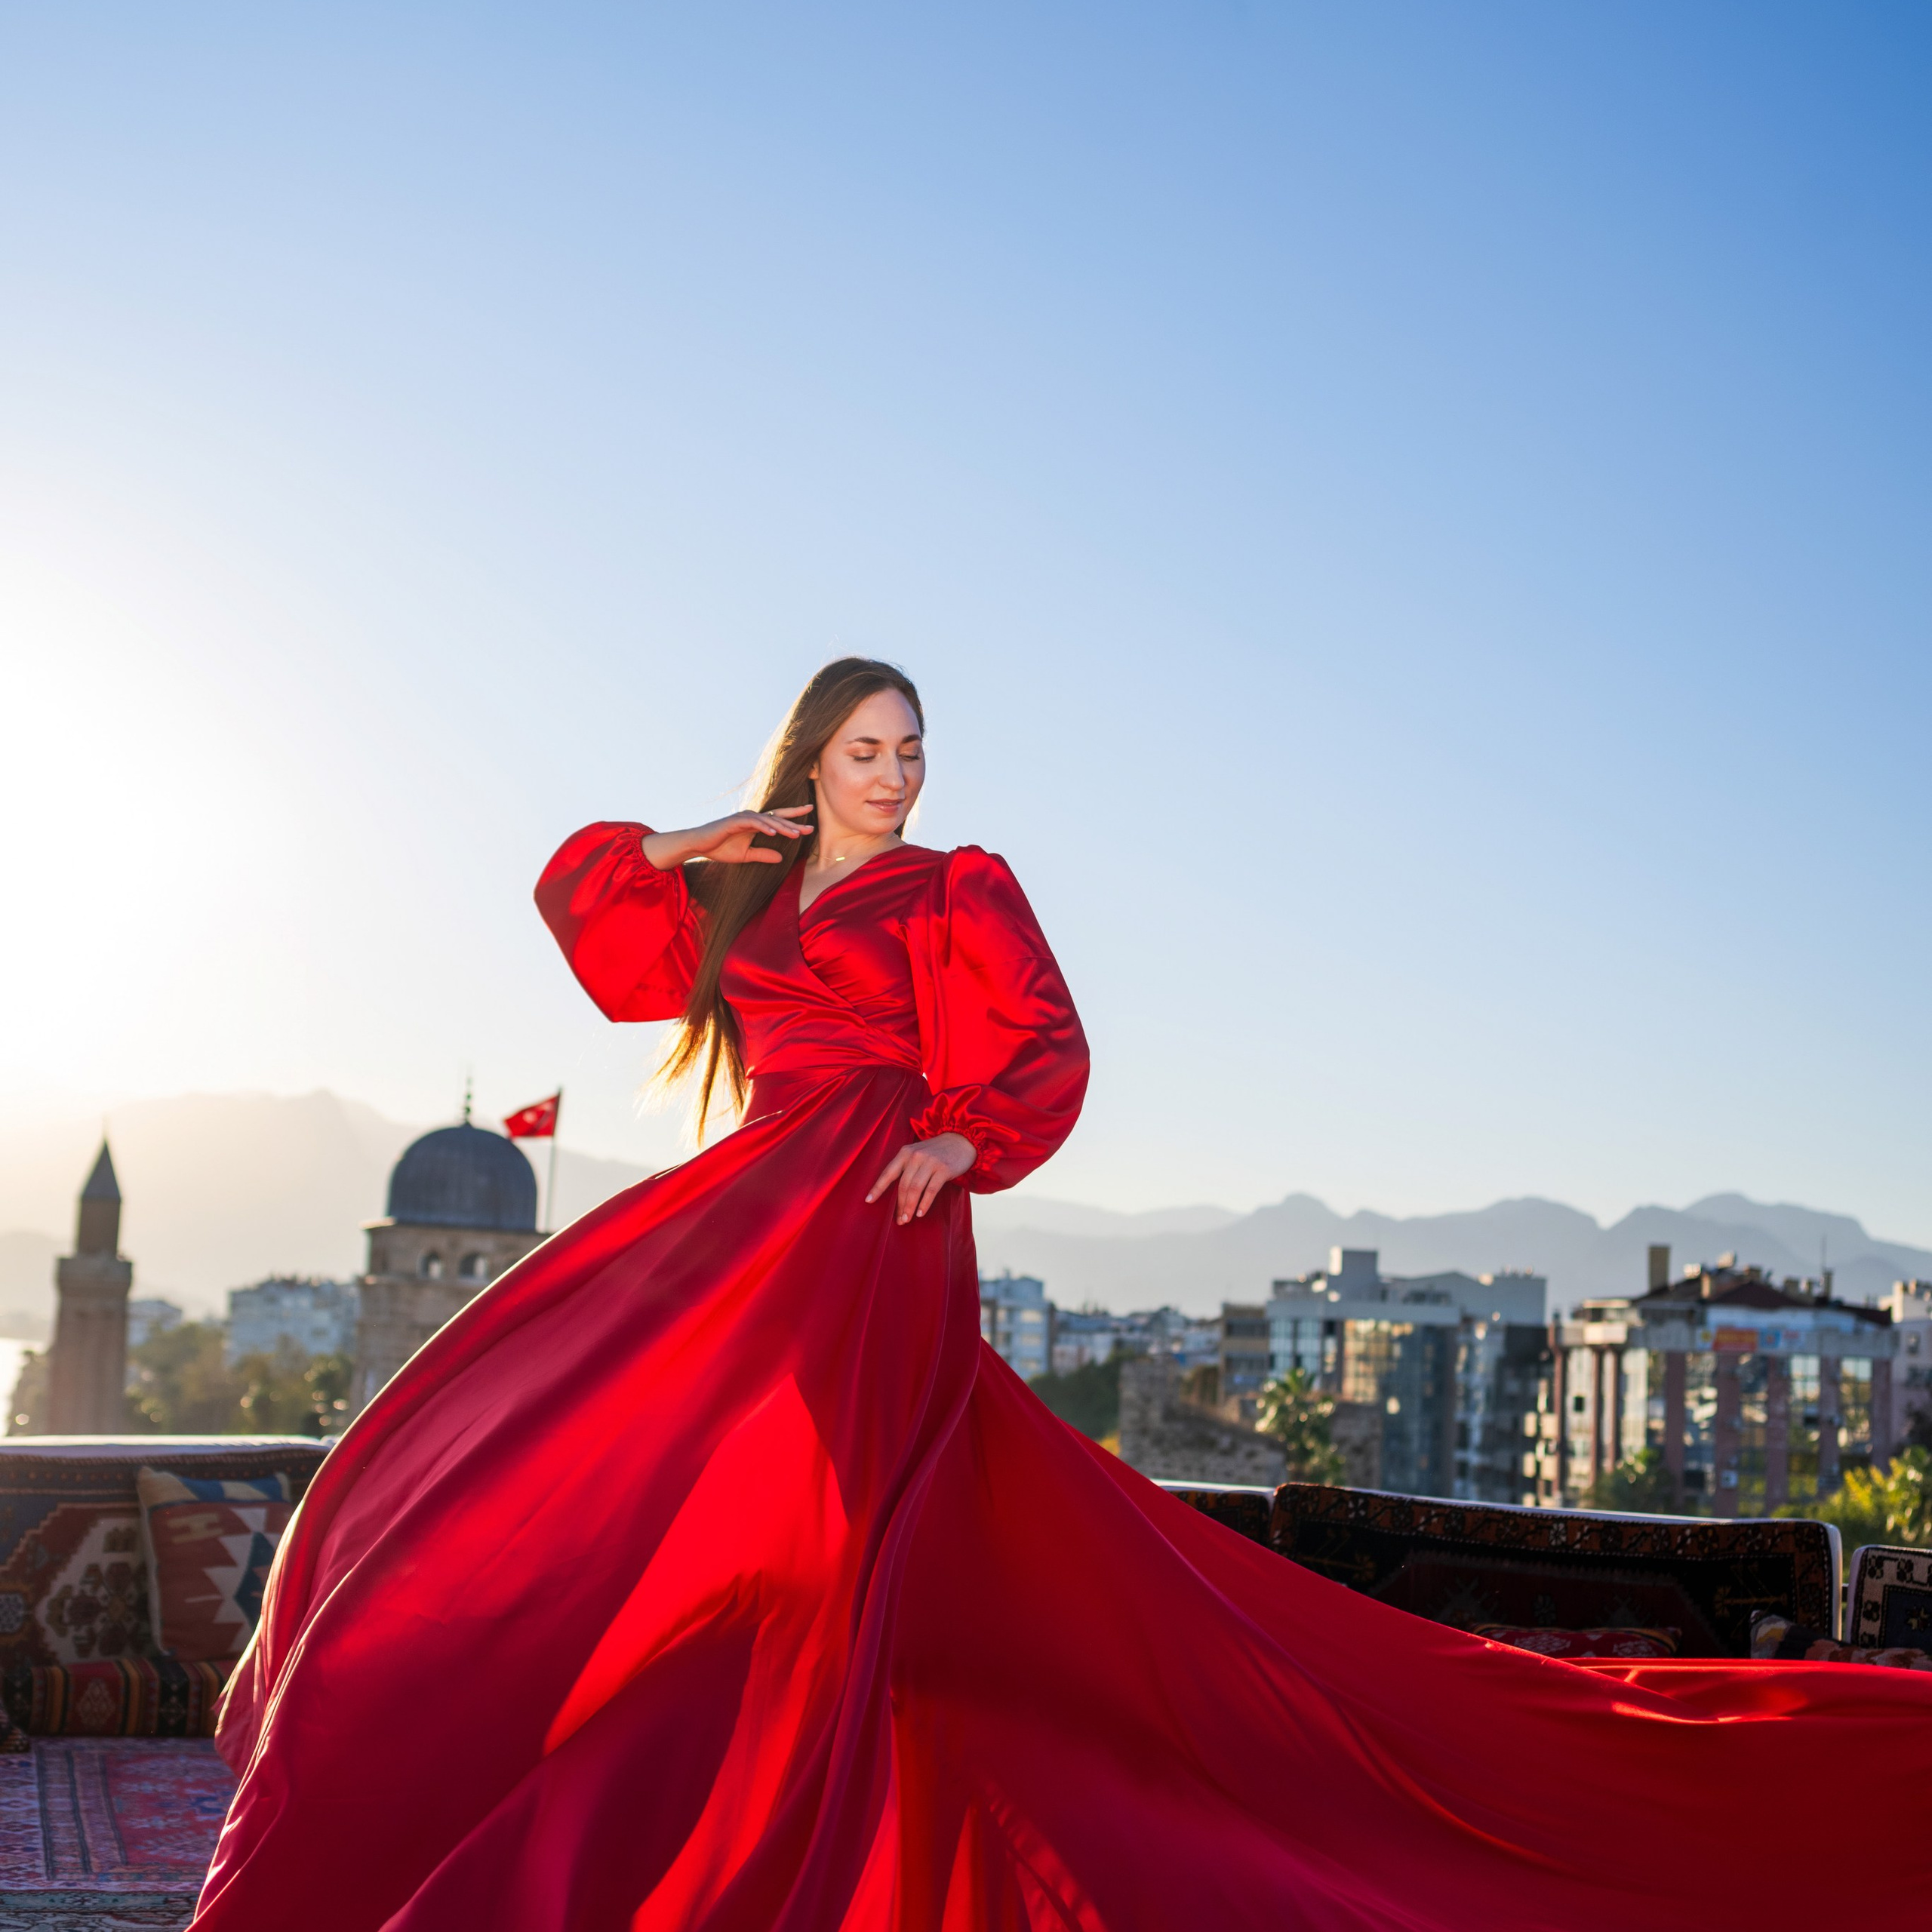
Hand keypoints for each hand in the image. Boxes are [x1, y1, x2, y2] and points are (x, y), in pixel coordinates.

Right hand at [642, 808, 812, 869]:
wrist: (699, 845)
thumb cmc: (720, 848)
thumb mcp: (746, 855)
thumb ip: (763, 855)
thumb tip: (781, 858)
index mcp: (756, 825)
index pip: (778, 820)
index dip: (794, 820)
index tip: (810, 824)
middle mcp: (752, 818)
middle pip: (777, 818)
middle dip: (794, 822)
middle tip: (811, 827)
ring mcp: (743, 818)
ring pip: (767, 820)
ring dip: (782, 826)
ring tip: (796, 834)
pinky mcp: (734, 821)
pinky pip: (752, 823)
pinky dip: (763, 827)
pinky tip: (774, 832)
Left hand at [866, 1134, 976, 1223]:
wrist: (962, 1140)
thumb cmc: (937, 1151)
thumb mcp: (918, 1153)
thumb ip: (907, 1167)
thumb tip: (896, 1194)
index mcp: (905, 1152)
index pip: (888, 1173)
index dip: (878, 1188)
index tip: (868, 1201)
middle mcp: (915, 1156)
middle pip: (903, 1185)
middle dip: (899, 1205)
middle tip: (899, 1220)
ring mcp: (930, 1162)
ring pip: (915, 1189)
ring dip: (909, 1207)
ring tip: (907, 1219)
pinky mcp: (943, 1169)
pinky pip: (931, 1190)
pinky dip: (924, 1203)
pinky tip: (920, 1213)